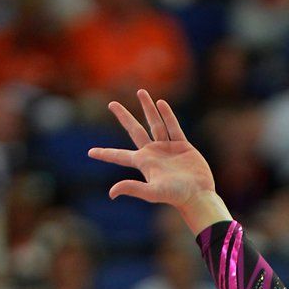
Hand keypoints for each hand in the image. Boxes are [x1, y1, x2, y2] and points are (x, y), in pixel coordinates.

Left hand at [88, 90, 223, 228]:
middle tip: (112, 104)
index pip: (119, 156)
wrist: (198, 195)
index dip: (105, 154)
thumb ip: (132, 188)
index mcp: (143, 163)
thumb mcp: (152, 193)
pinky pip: (173, 126)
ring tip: (141, 92)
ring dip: (148, 108)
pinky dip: (167, 115)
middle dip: (123, 117)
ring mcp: (167, 148)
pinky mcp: (182, 146)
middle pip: (134, 130)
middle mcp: (153, 153)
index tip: (90, 153)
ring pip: (155, 123)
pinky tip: (161, 103)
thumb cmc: (175, 196)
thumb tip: (111, 192)